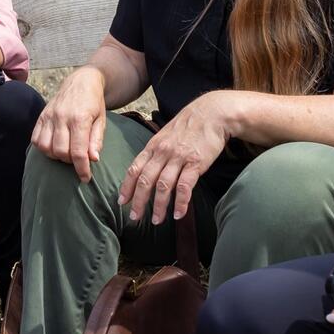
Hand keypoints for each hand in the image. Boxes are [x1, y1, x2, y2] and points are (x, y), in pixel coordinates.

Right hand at [31, 66, 107, 180]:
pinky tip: (54, 146)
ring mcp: (49, 116)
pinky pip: (36, 140)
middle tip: (78, 159)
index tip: (85, 178)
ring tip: (66, 152)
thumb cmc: (94, 103)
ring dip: (56, 156)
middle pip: (61, 152)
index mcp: (80, 118)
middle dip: (70, 162)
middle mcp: (62, 117)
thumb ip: (96, 140)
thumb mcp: (102, 120)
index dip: (82, 169)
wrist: (81, 81)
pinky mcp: (41, 116)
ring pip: (46, 148)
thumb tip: (93, 159)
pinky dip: (44, 148)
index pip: (78, 152)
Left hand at [117, 93, 230, 223]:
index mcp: (153, 146)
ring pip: (163, 186)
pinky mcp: (195, 163)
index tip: (122, 201)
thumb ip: (156, 151)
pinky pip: (185, 186)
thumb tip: (148, 168)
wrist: (212, 113)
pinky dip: (181, 202)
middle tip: (135, 217)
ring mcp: (178, 157)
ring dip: (159, 206)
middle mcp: (162, 152)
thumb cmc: (190, 125)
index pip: (134, 169)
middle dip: (138, 201)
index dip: (127, 187)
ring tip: (156, 220)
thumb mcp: (166, 135)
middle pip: (145, 180)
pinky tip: (179, 214)